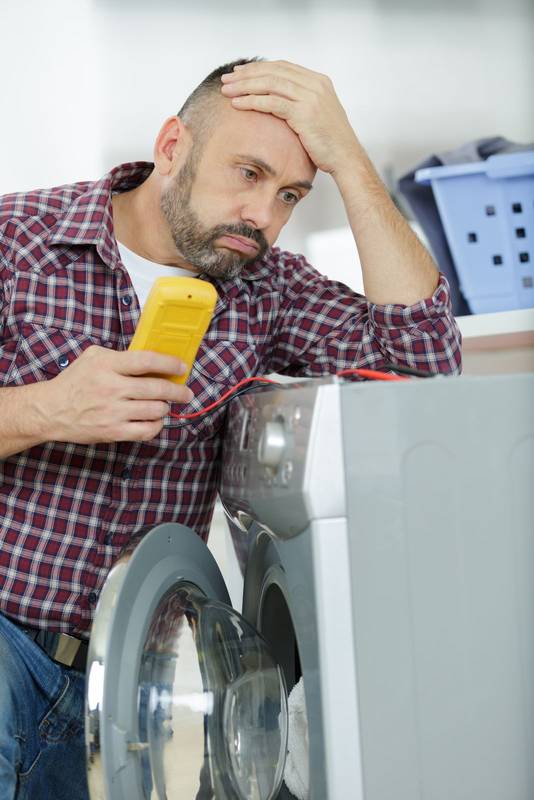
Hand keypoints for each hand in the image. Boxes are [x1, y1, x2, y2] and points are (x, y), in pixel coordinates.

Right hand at [40, 346, 193, 443]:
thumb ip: (121, 355)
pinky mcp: (113, 431)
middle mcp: (111, 388)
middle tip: (186, 393)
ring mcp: (113, 412)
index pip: (147, 361)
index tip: (182, 367)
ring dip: (165, 408)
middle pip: (157, 389)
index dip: (170, 364)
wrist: (51, 410)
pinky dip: (156, 426)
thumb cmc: (75, 382)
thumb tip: (152, 360)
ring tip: (163, 405)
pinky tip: (155, 420)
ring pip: (155, 410)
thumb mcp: (93, 357)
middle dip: (178, 392)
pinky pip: (146, 431)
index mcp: (107, 365)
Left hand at [220, 60, 358, 174]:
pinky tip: (237, 104)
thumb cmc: (329, 143)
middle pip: (273, 72)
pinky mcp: (304, 113)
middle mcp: (315, 84)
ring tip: (226, 91)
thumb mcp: (317, 116)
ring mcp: (311, 97)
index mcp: (318, 81)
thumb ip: (301, 103)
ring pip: (270, 84)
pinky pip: (272, 102)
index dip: (258, 68)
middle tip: (227, 79)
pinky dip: (252, 102)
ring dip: (245, 86)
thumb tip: (279, 101)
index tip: (240, 73)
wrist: (345, 158)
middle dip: (247, 74)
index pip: (282, 67)